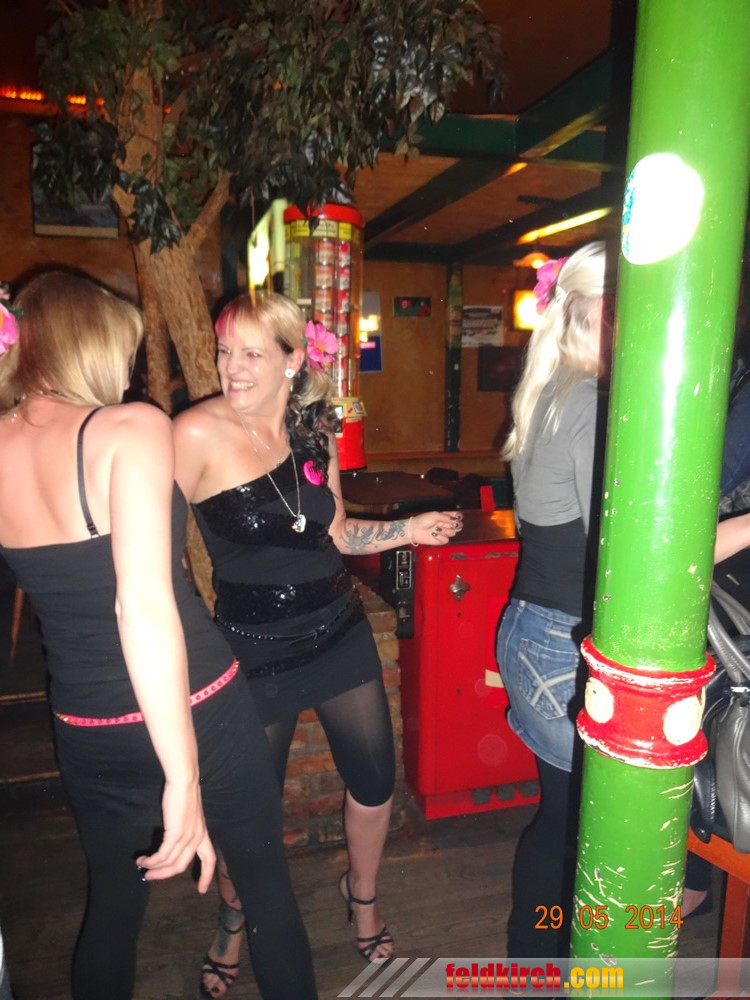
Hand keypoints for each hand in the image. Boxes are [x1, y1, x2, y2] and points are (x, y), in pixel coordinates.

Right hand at [135, 778, 215, 892]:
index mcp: (203, 834)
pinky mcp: (176, 834)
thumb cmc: (184, 794)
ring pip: (170, 863)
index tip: (201, 890)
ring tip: (142, 867)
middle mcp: (197, 838)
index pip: (210, 860)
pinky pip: (162, 855)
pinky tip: (142, 859)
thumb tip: (173, 840)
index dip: (206, 876)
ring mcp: (187, 837)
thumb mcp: (189, 815)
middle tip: (150, 877)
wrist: (184, 781)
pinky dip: (151, 860)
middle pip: (182, 866)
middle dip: (165, 875)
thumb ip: (185, 828)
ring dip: (153, 867)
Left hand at [408, 510, 462, 545]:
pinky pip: (446, 540)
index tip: (457, 517)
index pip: (456, 516)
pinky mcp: (440, 540)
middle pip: (458, 525)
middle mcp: (445, 524)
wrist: (414, 530)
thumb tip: (456, 519)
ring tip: (437, 529)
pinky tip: (434, 535)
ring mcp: (443, 532)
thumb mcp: (434, 515)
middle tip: (452, 524)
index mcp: (444, 516)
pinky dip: (440, 537)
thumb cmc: (422, 520)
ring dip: (446, 531)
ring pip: (453, 533)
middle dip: (456, 525)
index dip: (459, 516)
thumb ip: (446, 517)